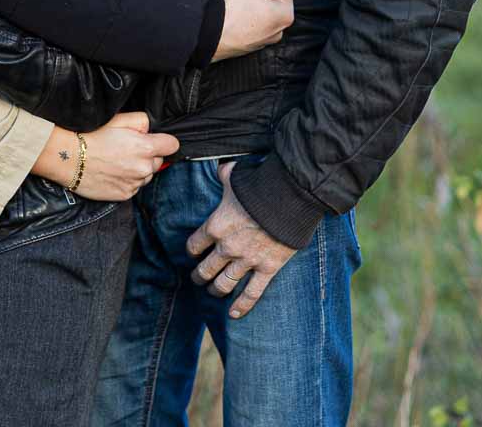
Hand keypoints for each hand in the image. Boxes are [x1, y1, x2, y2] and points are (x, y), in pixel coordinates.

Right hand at [31, 112, 178, 200]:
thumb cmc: (91, 135)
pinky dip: (127, 181)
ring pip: (146, 176)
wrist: (67, 157)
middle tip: (127, 150)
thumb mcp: (119, 119)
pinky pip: (134, 188)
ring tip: (116, 162)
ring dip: (137, 170)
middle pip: (158, 161)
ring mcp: (134, 183)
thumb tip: (151, 129)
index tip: (156, 141)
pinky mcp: (124, 195)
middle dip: (147, 156)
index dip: (164, 141)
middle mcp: (143, 167)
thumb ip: (142, 122)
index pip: (172, 145)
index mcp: (145, 147)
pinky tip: (112, 173)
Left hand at [187, 161, 295, 318]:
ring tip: (212, 291)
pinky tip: (233, 314)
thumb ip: (224, 175)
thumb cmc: (260, 184)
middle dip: (199, 275)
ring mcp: (247, 260)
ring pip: (224, 283)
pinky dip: (242, 306)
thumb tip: (220, 167)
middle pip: (205, 269)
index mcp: (216, 225)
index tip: (193, 252)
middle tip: (197, 278)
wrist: (289, 197)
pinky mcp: (267, 269)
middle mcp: (227, 247)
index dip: (191, 250)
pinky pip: (252, 293)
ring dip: (215, 289)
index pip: (194, 245)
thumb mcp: (235, 175)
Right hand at [212, 0, 294, 60]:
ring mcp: (263, 40)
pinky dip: (244, 20)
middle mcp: (278, 31)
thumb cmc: (232, 11)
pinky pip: (250, 26)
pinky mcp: (249, 45)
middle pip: (274, 2)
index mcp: (285, 15)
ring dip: (252, 7)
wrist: (208, 35)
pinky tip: (233, 17)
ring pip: (261, 14)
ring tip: (237, 6)